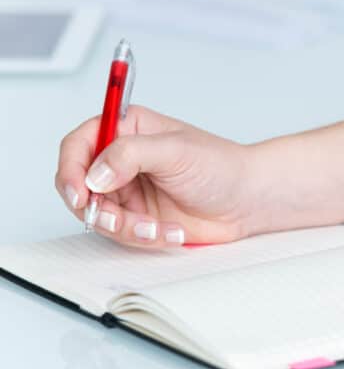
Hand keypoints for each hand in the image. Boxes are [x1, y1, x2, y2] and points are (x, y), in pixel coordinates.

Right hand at [55, 106, 258, 247]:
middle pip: (78, 184)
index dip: (71, 168)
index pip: (79, 144)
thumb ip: (131, 154)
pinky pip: (122, 234)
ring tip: (155, 228)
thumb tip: (95, 173)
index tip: (80, 192)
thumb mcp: (176, 150)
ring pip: (98, 214)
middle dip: (95, 208)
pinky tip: (171, 232)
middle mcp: (122, 160)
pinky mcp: (139, 218)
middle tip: (115, 220)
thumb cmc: (221, 166)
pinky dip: (143, 238)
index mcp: (127, 130)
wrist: (248, 200)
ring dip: (124, 227)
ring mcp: (128, 191)